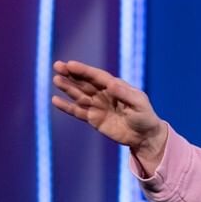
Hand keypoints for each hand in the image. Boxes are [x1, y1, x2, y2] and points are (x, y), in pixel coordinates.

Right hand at [51, 60, 166, 168]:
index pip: (97, 76)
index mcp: (116, 86)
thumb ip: (124, 94)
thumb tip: (111, 84)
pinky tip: (55, 100)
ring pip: (79, 95)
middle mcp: (104, 94)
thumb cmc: (145, 117)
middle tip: (57, 66)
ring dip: (67, 87)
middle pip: (85, 82)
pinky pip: (77, 112)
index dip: (84, 70)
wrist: (144, 137)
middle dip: (71, 74)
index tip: (70, 64)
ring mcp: (97, 106)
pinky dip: (67, 107)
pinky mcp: (93, 119)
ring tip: (56, 79)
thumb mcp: (138, 104)